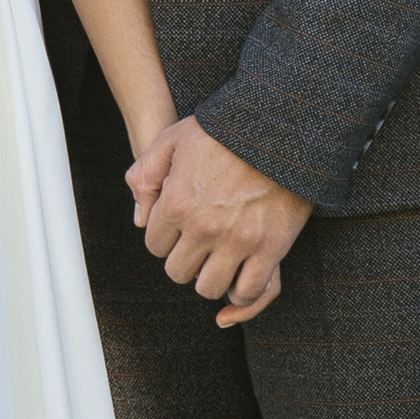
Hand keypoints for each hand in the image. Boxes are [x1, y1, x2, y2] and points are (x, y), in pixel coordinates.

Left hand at [126, 115, 309, 325]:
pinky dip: (242, 290)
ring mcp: (237, 240)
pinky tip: (240, 275)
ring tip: (218, 260)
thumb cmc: (223, 132)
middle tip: (198, 245)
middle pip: (178, 272)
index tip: (179, 229)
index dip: (165, 238)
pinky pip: (250, 290)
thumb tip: (139, 220)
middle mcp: (203, 227)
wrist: (280, 127)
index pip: (154, 246)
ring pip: (209, 287)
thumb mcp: (171, 140)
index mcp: (176, 203)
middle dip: (185, 260)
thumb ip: (144, 177)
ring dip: (211, 277)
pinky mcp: (270, 248)